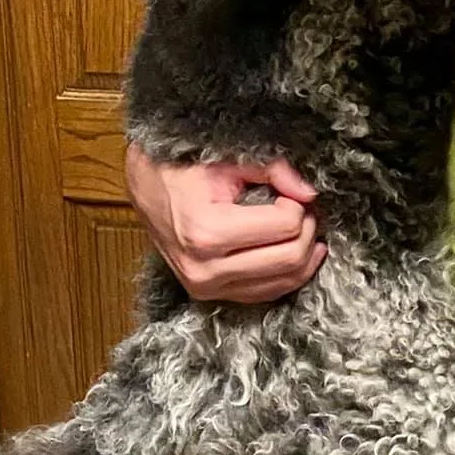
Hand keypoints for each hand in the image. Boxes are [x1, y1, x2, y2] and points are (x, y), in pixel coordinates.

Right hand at [124, 147, 325, 304]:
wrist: (145, 189)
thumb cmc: (182, 169)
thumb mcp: (227, 160)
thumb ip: (273, 170)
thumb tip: (308, 192)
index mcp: (207, 232)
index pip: (285, 226)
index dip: (298, 206)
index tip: (289, 192)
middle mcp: (205, 269)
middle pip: (289, 259)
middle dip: (307, 230)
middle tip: (303, 208)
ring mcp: (206, 287)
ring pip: (283, 283)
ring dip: (302, 254)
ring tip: (300, 226)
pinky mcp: (209, 295)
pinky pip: (264, 294)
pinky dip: (286, 273)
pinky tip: (293, 249)